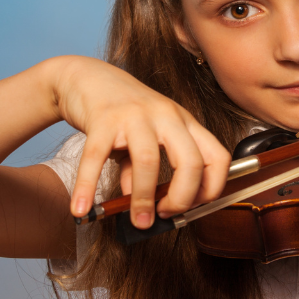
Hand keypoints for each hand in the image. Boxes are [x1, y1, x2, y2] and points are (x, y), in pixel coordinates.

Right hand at [53, 56, 230, 228]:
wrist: (86, 77)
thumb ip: (143, 170)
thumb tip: (141, 206)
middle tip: (167, 215)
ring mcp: (136, 115)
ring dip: (143, 199)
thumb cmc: (122, 111)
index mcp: (184, 122)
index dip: (211, 188)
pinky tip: (81, 208)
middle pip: (191, 162)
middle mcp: (167, 115)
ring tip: (136, 221)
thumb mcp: (143, 138)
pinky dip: (88, 187)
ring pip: (149, 161)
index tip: (193, 208)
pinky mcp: (103, 118)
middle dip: (183, 198)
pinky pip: (97, 158)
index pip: (217, 157)